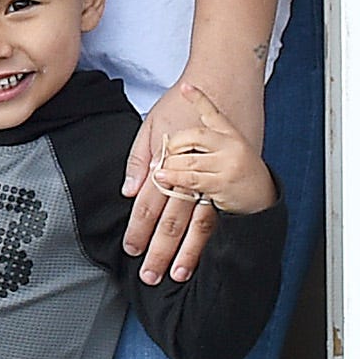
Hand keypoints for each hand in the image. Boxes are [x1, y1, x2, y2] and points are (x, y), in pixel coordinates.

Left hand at [122, 71, 271, 279]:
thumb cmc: (181, 104)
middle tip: (150, 274)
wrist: (224, 84)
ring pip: (199, 224)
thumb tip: (129, 191)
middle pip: (173, 219)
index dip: (139, 228)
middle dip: (160, 249)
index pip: (150, 203)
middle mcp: (192, 173)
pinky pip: (220, 217)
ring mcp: (215, 178)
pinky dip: (210, 239)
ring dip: (186, 252)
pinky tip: (204, 257)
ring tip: (176, 274)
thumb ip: (139, 158)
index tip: (131, 248)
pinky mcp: (230, 180)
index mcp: (169, 161)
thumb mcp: (152, 124)